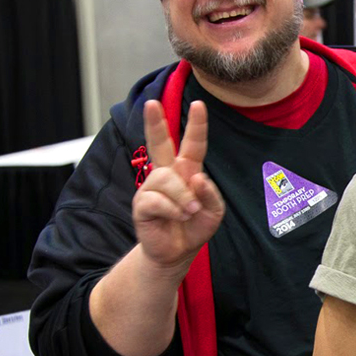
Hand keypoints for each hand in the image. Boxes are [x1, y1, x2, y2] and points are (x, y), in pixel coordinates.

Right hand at [132, 100, 224, 268]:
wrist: (177, 252)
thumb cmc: (195, 226)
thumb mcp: (214, 211)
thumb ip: (210, 194)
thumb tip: (196, 179)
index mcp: (187, 170)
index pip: (193, 144)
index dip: (197, 125)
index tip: (199, 104)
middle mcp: (168, 174)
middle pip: (159, 143)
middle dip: (154, 123)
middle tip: (151, 103)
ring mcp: (152, 187)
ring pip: (166, 180)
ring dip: (183, 198)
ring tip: (188, 212)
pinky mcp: (141, 204)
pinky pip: (157, 200)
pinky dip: (172, 210)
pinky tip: (176, 217)